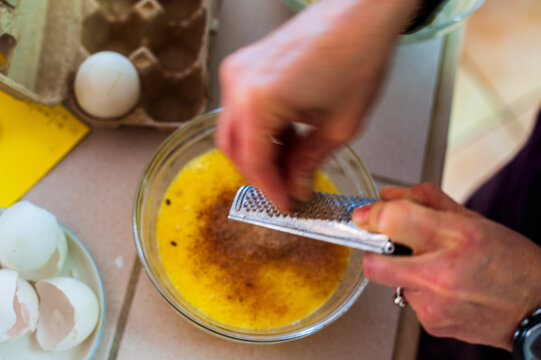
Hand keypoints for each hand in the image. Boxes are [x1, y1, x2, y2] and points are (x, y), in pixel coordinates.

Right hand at [217, 0, 418, 208]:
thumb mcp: (339, 126)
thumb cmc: (357, 55)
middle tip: (287, 186)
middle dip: (260, 172)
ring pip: (236, 129)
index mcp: (258, 100)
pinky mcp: (246, 64)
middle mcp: (240, 83)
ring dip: (260, 150)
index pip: (254, 162)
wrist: (362, 12)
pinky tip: (287, 133)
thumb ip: (310, 162)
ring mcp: (239, 70)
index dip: (270, 189)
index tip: (283, 204)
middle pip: (234, 148)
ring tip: (293, 158)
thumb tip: (297, 185)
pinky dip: (260, 128)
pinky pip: (242, 108)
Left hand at [352, 183, 540, 349]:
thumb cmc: (510, 261)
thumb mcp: (471, 218)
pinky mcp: (432, 324)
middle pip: (374, 263)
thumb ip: (424, 201)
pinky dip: (419, 290)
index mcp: (456, 237)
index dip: (372, 214)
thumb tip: (386, 196)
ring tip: (435, 268)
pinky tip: (444, 288)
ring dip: (403, 270)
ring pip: (391, 281)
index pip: (393, 220)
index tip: (366, 214)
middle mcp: (441, 273)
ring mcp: (435, 304)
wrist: (537, 309)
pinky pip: (408, 299)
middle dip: (373, 250)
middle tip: (386, 244)